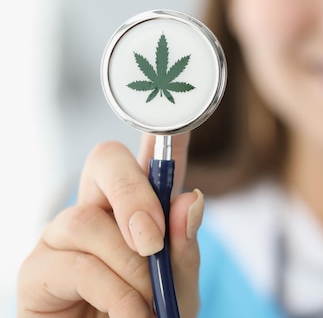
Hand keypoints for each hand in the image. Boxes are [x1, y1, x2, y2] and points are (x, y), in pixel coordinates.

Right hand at [17, 132, 203, 317]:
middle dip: (133, 192)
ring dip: (129, 267)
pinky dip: (113, 294)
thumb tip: (189, 200)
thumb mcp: (179, 288)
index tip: (180, 120)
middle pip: (105, 160)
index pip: (150, 160)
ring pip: (88, 221)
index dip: (163, 133)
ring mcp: (63, 237)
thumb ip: (184, 248)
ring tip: (148, 305)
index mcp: (138, 210)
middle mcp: (98, 211)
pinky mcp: (37, 271)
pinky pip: (77, 265)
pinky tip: (130, 315)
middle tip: (154, 241)